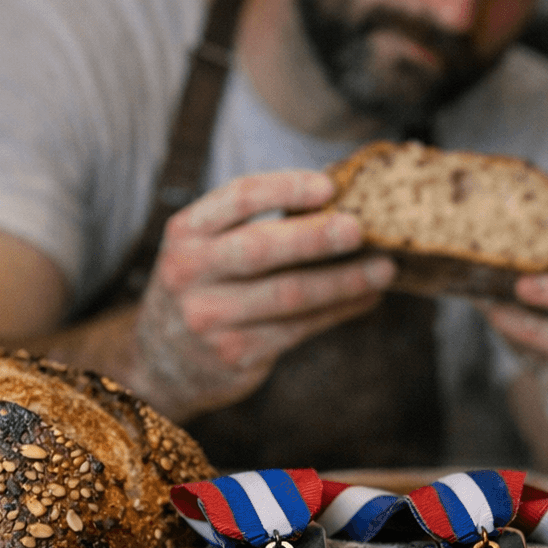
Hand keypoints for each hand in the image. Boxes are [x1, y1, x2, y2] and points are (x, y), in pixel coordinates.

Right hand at [131, 169, 393, 419]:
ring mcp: (210, 317)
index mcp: (186, 232)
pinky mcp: (235, 353)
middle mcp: (189, 273)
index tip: (329, 185)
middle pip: (261, 248)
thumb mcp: (207, 250)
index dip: (286, 188)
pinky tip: (367, 299)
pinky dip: (339, 311)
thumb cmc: (205, 288)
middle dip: (316, 237)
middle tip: (360, 229)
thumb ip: (255, 226)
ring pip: (288, 294)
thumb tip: (340, 201)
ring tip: (384, 269)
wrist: (162, 362)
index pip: (239, 198)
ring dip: (344, 281)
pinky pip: (299, 328)